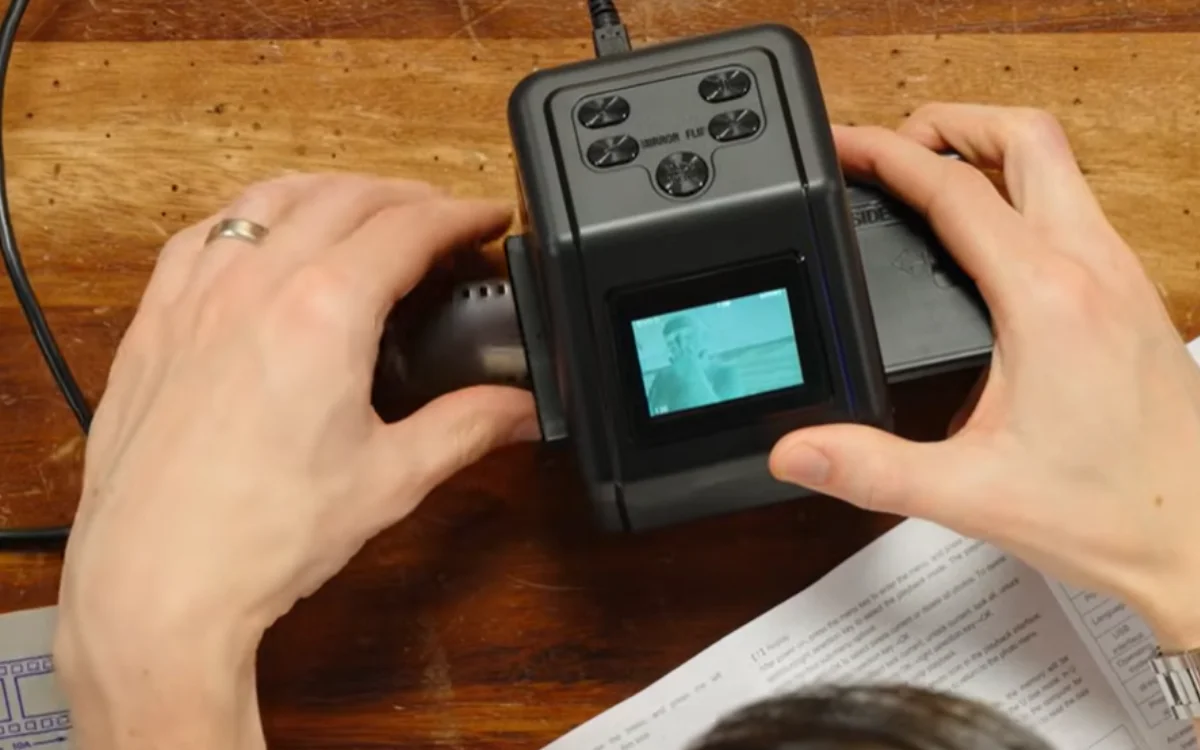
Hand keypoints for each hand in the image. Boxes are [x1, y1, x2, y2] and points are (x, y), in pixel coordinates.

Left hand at [53, 173, 537, 749]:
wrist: (158, 581)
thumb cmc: (263, 536)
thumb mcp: (392, 479)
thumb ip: (467, 428)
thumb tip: (518, 409)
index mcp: (325, 312)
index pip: (409, 229)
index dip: (461, 214)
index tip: (487, 217)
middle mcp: (256, 285)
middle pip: (344, 197)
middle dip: (405, 195)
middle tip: (441, 217)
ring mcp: (196, 296)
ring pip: (267, 198)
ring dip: (327, 190)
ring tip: (361, 207)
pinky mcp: (154, 322)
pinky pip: (200, 236)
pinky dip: (246, 217)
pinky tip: (259, 237)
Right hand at [769, 104, 1199, 650]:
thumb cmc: (1114, 512)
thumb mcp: (970, 494)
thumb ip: (872, 469)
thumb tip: (797, 449)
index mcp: (1045, 298)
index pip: (955, 189)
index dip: (887, 155)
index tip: (846, 146)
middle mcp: (1092, 269)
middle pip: (1025, 139)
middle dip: (953, 123)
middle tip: (896, 145)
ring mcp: (1122, 277)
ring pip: (1059, 166)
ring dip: (993, 151)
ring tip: (935, 175)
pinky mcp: (1134, 297)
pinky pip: (1077, 207)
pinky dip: (1026, 192)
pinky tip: (995, 240)